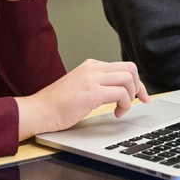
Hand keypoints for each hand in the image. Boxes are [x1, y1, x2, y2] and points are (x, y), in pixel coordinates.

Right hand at [15, 59, 150, 139]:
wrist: (39, 110)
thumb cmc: (56, 105)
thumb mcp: (80, 87)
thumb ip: (97, 84)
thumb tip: (117, 92)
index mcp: (90, 66)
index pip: (123, 67)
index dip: (135, 82)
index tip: (140, 95)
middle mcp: (92, 68)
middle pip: (130, 68)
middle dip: (138, 86)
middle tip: (138, 101)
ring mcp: (91, 79)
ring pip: (128, 78)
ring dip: (130, 96)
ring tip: (121, 109)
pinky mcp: (91, 92)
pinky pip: (120, 93)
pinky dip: (124, 104)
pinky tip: (116, 113)